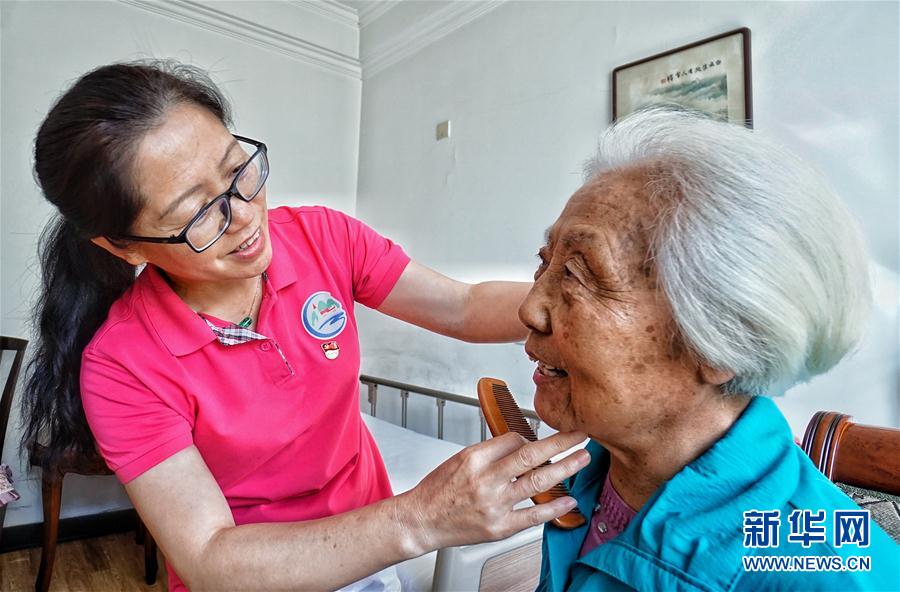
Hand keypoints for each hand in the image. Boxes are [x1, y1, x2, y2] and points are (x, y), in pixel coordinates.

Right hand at [397, 430, 588, 554]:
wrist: (421, 521)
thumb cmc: (439, 490)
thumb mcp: (460, 458)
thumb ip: (491, 452)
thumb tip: (521, 444)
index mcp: (474, 458)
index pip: (514, 439)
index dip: (532, 437)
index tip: (542, 438)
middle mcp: (486, 480)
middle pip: (532, 455)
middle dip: (561, 443)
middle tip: (581, 435)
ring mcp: (494, 505)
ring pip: (538, 482)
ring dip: (565, 469)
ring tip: (581, 459)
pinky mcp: (499, 527)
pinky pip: (533, 516)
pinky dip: (554, 507)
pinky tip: (569, 499)